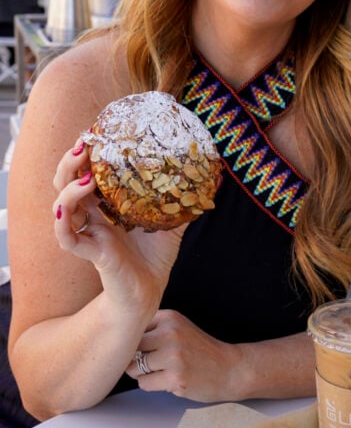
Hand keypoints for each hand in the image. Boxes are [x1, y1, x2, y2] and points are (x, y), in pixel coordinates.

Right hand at [52, 140, 185, 310]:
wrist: (147, 294)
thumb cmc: (153, 259)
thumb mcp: (171, 223)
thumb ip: (182, 201)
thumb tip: (209, 177)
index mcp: (106, 203)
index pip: (87, 171)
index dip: (87, 153)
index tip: (96, 133)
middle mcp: (92, 215)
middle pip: (66, 180)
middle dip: (70, 161)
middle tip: (84, 145)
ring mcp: (88, 233)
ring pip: (62, 205)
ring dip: (68, 187)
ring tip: (86, 178)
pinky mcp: (90, 253)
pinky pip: (66, 237)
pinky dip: (62, 223)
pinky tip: (68, 211)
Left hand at [125, 309, 240, 401]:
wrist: (230, 368)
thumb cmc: (200, 350)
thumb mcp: (180, 327)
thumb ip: (153, 328)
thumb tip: (116, 339)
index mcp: (170, 317)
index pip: (133, 328)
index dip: (135, 341)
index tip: (144, 347)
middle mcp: (170, 333)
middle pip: (130, 348)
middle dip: (135, 358)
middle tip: (151, 362)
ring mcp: (173, 357)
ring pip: (134, 368)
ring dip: (143, 374)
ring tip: (161, 371)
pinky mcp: (175, 378)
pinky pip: (145, 384)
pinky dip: (152, 385)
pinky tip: (169, 380)